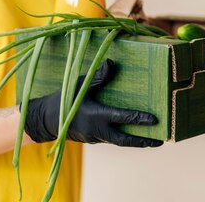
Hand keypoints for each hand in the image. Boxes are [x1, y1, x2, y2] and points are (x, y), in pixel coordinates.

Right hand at [24, 59, 162, 147]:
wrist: (44, 120)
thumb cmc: (63, 99)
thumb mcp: (79, 85)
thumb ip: (97, 77)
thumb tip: (112, 64)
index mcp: (95, 116)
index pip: (122, 118)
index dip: (139, 119)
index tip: (155, 119)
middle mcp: (97, 130)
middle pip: (125, 140)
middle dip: (143, 141)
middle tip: (160, 140)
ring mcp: (95, 137)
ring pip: (119, 141)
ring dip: (135, 141)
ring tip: (152, 139)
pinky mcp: (93, 139)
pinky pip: (112, 138)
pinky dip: (124, 137)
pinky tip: (132, 133)